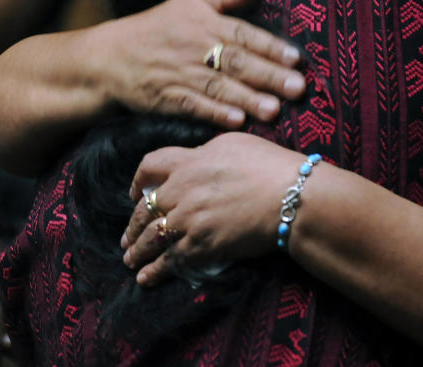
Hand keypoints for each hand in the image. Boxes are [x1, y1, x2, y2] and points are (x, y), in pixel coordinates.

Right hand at [98, 0, 305, 126]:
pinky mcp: (168, 98)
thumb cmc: (158, 25)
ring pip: (220, 87)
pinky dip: (215, 114)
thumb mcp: (190, 1)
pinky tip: (237, 122)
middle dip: (269, 75)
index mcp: (206, 23)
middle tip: (298, 88)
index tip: (296, 58)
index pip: (244, 34)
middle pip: (237, 62)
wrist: (109, 55)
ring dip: (248, 99)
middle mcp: (196, 47)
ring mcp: (181, 74)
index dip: (270, 46)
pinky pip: (195, 106)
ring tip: (275, 110)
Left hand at [121, 133, 303, 284]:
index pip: (150, 166)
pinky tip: (146, 278)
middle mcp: (183, 190)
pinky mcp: (202, 245)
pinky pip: (170, 260)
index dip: (138, 180)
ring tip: (131, 259)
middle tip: (128, 236)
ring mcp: (190, 220)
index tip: (134, 192)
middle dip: (133, 225)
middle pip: (145, 208)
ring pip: (151, 237)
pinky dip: (155, 271)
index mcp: (191, 162)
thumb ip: (208, 152)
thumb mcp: (236, 144)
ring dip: (137, 250)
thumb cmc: (273, 166)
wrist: (294, 196)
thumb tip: (196, 160)